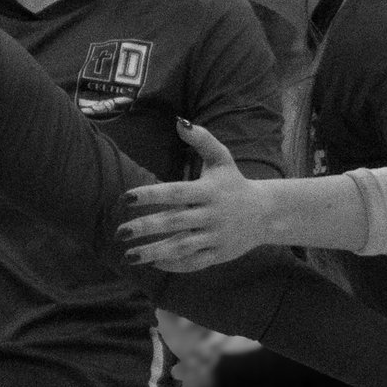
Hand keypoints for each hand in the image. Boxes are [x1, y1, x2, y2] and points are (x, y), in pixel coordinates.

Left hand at [121, 122, 270, 270]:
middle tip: (119, 232)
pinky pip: (194, 263)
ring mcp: (216, 237)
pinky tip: (152, 262)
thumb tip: (179, 121)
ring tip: (129, 255)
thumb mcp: (222, 159)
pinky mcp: (219, 254)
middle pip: (175, 222)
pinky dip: (173, 265)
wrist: (267, 213)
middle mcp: (213, 215)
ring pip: (182, 247)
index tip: (125, 198)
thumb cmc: (234, 183)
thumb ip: (202, 140)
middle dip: (146, 228)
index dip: (151, 195)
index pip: (176, 193)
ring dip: (154, 253)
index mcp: (210, 191)